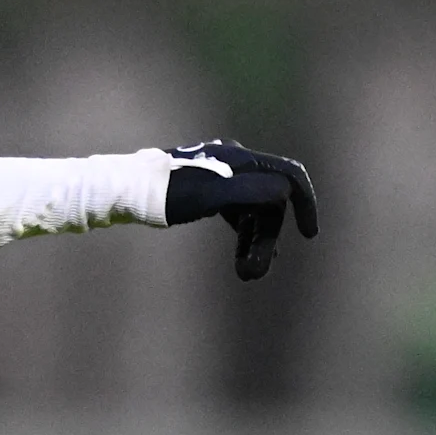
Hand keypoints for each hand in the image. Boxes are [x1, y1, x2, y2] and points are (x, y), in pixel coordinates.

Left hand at [162, 140, 320, 280]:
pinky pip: (238, 213)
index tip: (308, 234)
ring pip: (253, 211)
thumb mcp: (208, 196)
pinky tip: (242, 258)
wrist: (128, 190)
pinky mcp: (211, 190)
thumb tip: (283, 191)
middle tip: (254, 273)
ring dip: (255, 241)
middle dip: (266, 239)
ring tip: (247, 273)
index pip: (289, 175)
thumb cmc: (166, 194)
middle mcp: (237, 164)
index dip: (305, 203)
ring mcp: (224, 177)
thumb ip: (246, 191)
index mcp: (241, 161)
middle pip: (269, 202)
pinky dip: (242, 235)